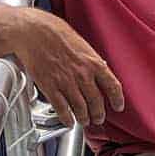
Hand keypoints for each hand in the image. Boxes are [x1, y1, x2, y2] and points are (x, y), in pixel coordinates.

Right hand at [12, 9, 124, 126]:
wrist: (36, 33)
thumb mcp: (84, 47)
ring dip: (84, 118)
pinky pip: (61, 108)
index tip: (118, 107)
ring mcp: (66, 82)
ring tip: (85, 121)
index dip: (117, 99)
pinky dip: (67, 118)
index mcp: (95, 63)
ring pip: (80, 107)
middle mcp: (83, 75)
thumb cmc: (59, 35)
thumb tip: (101, 69)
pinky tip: (69, 122)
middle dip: (99, 113)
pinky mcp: (50, 87)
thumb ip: (93, 61)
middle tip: (98, 118)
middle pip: (96, 101)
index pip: (113, 86)